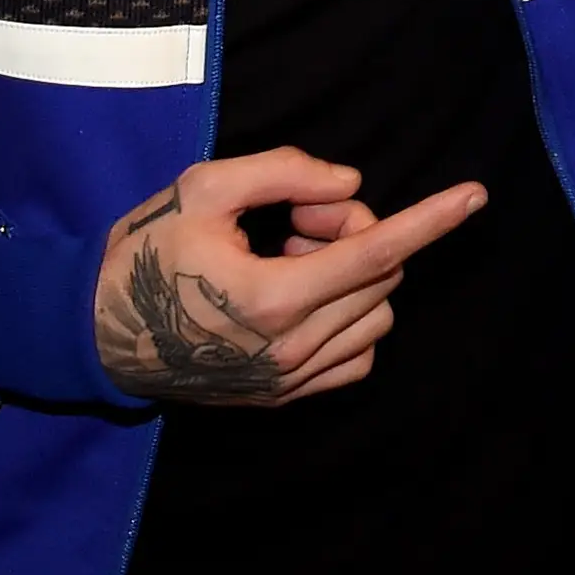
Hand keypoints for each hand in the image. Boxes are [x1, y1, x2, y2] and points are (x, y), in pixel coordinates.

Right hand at [93, 148, 483, 406]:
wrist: (97, 331)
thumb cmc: (145, 252)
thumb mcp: (203, 189)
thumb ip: (284, 175)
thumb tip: (350, 187)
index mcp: (273, 297)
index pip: (376, 252)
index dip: (431, 219)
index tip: (477, 195)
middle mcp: (290, 349)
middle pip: (378, 275)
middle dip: (352, 232)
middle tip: (296, 220)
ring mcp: (289, 381)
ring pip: (376, 317)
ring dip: (352, 278)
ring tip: (289, 261)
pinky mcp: (283, 398)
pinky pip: (357, 357)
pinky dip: (349, 319)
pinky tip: (300, 298)